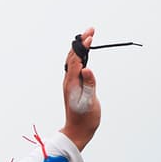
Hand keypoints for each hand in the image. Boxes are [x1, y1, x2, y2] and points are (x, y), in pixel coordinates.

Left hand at [61, 28, 100, 150]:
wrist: (77, 131)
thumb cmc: (85, 119)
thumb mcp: (90, 102)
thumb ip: (89, 85)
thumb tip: (86, 69)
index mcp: (72, 83)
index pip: (76, 59)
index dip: (83, 47)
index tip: (91, 36)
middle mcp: (69, 81)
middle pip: (73, 56)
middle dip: (81, 42)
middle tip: (91, 30)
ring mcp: (70, 84)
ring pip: (73, 61)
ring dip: (80, 48)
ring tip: (89, 37)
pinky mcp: (74, 87)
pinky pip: (75, 67)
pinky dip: (80, 57)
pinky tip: (85, 54)